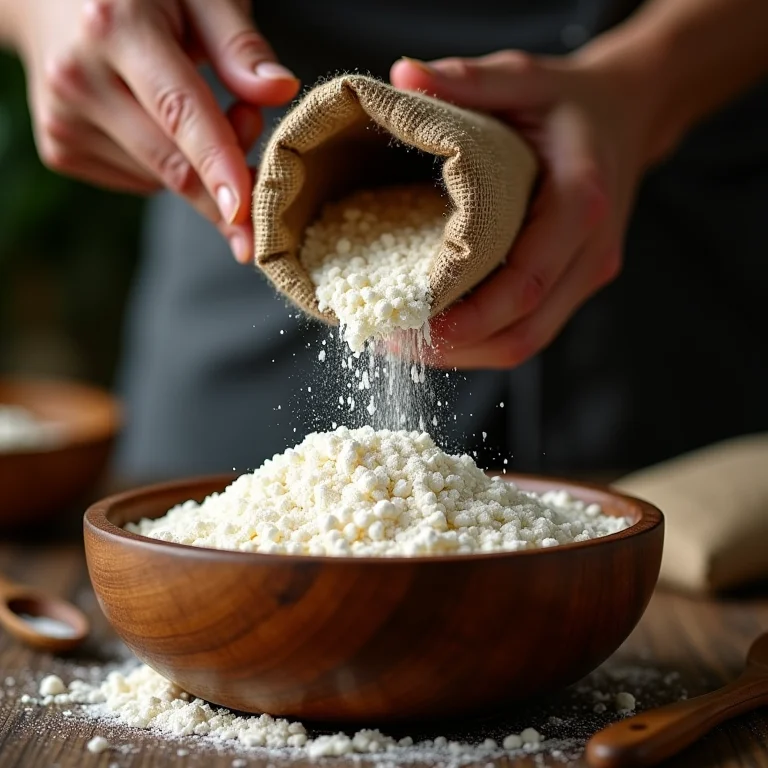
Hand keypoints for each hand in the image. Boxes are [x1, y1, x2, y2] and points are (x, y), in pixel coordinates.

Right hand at [13, 0, 298, 262]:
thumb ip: (238, 44)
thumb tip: (281, 91)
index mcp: (113, 26)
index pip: (180, 113)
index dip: (218, 167)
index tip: (245, 215)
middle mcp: (77, 77)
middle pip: (173, 164)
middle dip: (229, 179)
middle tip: (256, 139)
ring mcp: (62, 119)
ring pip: (162, 180)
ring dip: (198, 166)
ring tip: (195, 104)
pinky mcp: (60, 149)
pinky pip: (140, 181)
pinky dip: (165, 166)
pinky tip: (154, 121)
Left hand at [391, 51, 666, 368]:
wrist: (629, 115)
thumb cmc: (571, 100)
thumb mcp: (522, 78)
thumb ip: (467, 81)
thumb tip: (401, 75)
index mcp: (580, 202)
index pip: (524, 283)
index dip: (469, 317)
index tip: (412, 323)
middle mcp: (590, 251)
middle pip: (523, 330)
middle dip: (457, 347)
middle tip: (394, 341)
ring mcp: (586, 273)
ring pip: (526, 341)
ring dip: (466, 353)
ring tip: (407, 344)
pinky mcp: (574, 283)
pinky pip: (528, 328)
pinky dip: (482, 340)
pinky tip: (439, 331)